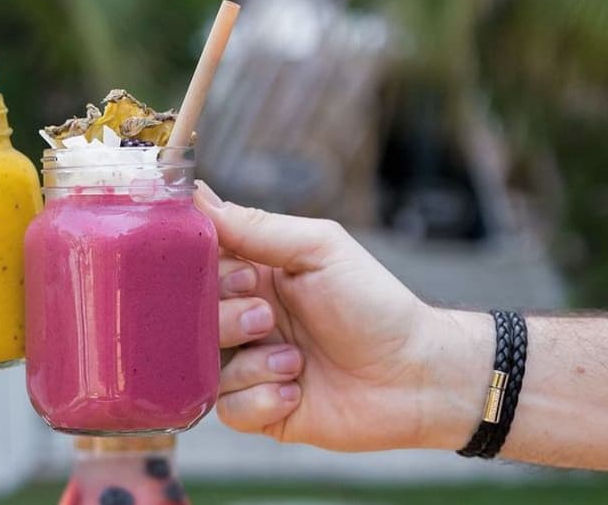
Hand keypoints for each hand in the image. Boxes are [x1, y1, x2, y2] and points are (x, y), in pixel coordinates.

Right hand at [197, 181, 477, 451]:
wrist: (416, 375)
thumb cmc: (375, 305)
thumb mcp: (319, 249)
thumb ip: (256, 227)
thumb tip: (198, 198)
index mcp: (252, 275)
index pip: (194, 266)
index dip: (206, 275)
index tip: (247, 278)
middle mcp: (242, 319)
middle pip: (191, 320)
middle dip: (229, 322)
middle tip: (268, 319)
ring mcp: (248, 365)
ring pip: (205, 366)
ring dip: (252, 363)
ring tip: (295, 361)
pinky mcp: (258, 409)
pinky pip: (226, 408)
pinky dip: (261, 399)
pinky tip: (297, 391)